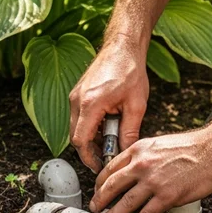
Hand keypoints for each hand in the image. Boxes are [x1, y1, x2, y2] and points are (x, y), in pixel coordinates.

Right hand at [69, 36, 148, 172]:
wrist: (123, 46)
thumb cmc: (130, 70)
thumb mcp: (136, 105)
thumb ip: (129, 131)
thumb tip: (125, 152)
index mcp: (90, 103)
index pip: (81, 141)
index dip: (89, 158)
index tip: (100, 166)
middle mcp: (77, 100)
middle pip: (76, 137)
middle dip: (91, 150)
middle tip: (108, 157)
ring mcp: (75, 96)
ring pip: (77, 128)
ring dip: (92, 138)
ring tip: (112, 140)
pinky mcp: (77, 93)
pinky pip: (80, 117)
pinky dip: (91, 127)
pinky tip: (108, 127)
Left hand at [89, 129, 211, 212]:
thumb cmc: (192, 146)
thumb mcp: (159, 143)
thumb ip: (144, 155)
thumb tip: (135, 167)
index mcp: (139, 150)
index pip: (111, 168)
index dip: (100, 182)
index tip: (98, 190)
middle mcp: (142, 165)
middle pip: (112, 186)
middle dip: (100, 200)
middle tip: (95, 208)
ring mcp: (154, 181)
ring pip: (125, 203)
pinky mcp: (167, 196)